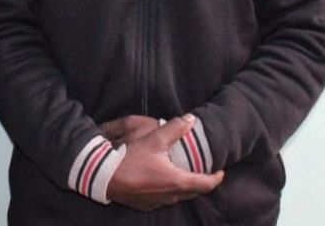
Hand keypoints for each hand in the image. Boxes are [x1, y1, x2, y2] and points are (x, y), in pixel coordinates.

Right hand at [106, 115, 223, 210]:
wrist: (103, 176)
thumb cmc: (130, 159)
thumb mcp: (153, 140)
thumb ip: (174, 128)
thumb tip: (191, 119)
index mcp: (177, 182)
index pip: (206, 184)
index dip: (216, 178)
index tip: (220, 170)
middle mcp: (170, 196)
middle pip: (194, 192)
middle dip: (201, 182)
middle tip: (204, 170)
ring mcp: (157, 203)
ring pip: (178, 197)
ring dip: (184, 187)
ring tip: (184, 173)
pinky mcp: (145, 205)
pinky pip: (163, 200)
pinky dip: (168, 191)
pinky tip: (162, 181)